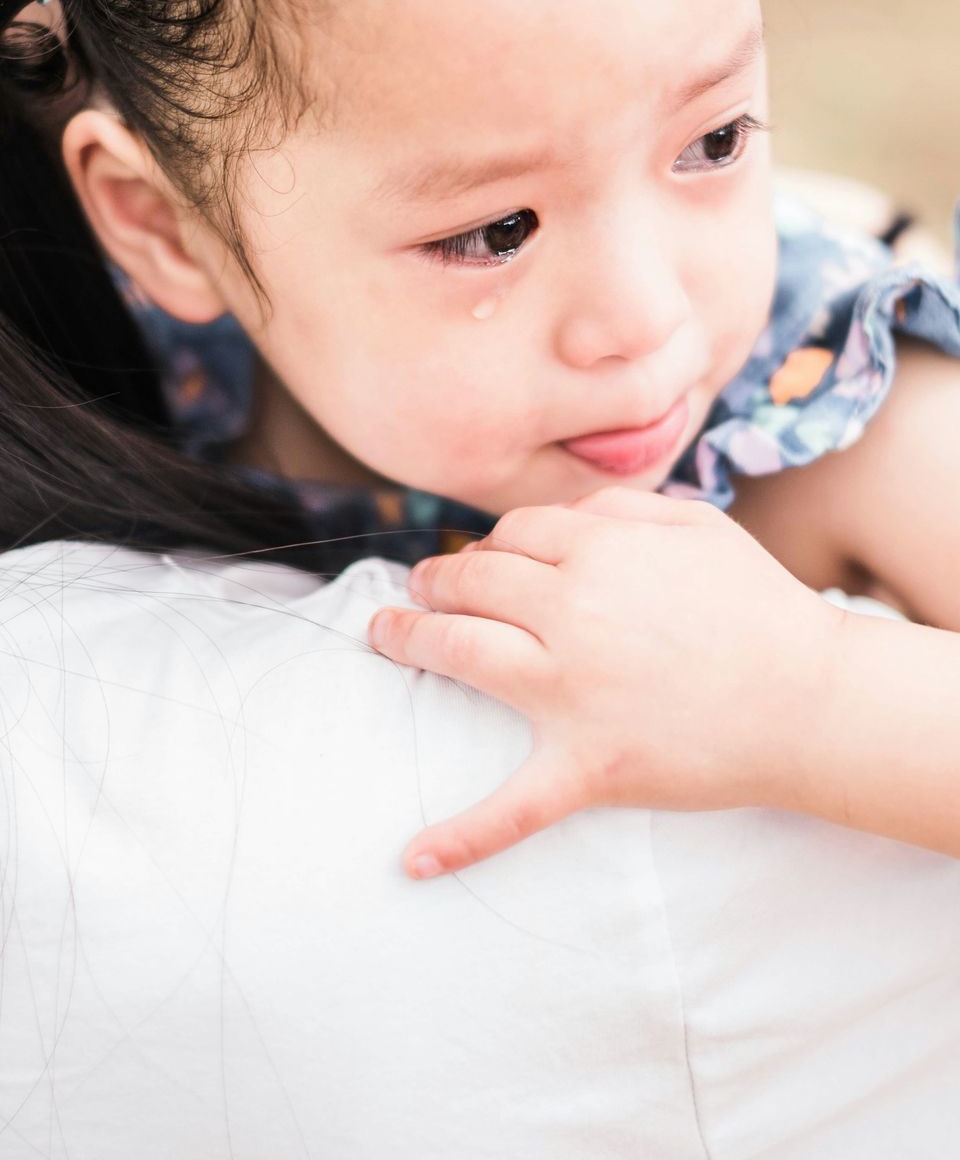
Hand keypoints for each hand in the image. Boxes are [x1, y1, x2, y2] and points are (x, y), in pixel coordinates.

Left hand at [368, 487, 841, 878]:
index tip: (478, 557)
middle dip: (435, 579)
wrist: (813, 700)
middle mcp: (571, 612)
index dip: (487, 543)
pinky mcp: (586, 765)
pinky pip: (514, 809)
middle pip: (473, 582)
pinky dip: (461, 837)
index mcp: (599, 552)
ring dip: (408, 639)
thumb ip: (623, 506)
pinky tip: (412, 860)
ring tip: (382, 634)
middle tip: (418, 586)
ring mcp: (571, 692)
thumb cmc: (760, 607)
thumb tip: (557, 515)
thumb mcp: (700, 526)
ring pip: (461, 653)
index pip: (511, 534)